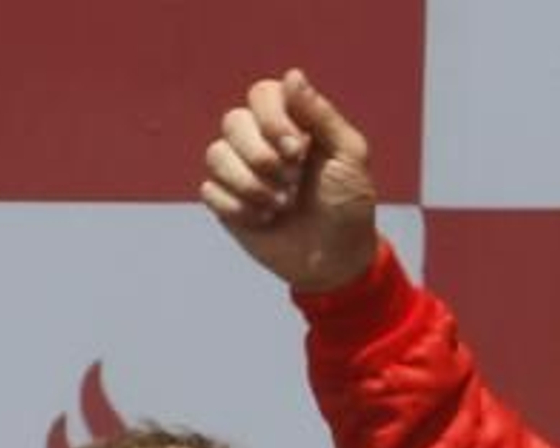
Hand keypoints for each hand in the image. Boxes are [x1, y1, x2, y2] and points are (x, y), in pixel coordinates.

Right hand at [200, 69, 378, 291]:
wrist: (336, 259)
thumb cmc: (348, 205)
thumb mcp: (349, 157)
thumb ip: (322, 115)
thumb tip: (292, 75)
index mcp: (291, 123)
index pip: (262, 94)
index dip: (274, 120)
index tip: (299, 151)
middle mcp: (260, 140)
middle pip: (233, 121)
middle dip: (262, 156)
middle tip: (292, 182)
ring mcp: (240, 171)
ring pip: (216, 154)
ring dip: (251, 184)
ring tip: (281, 206)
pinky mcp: (226, 202)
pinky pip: (210, 190)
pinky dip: (238, 208)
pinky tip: (265, 221)